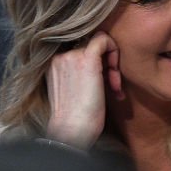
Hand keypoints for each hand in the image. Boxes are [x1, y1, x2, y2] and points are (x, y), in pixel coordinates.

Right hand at [45, 31, 121, 148]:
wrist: (72, 131)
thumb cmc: (77, 118)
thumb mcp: (76, 89)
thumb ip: (82, 72)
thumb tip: (102, 63)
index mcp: (54, 63)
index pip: (81, 47)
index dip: (98, 63)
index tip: (104, 84)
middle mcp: (59, 55)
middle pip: (92, 45)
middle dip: (108, 65)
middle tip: (113, 87)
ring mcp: (71, 55)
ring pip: (100, 43)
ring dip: (113, 66)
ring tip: (114, 89)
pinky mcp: (86, 59)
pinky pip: (104, 39)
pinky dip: (115, 54)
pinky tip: (115, 79)